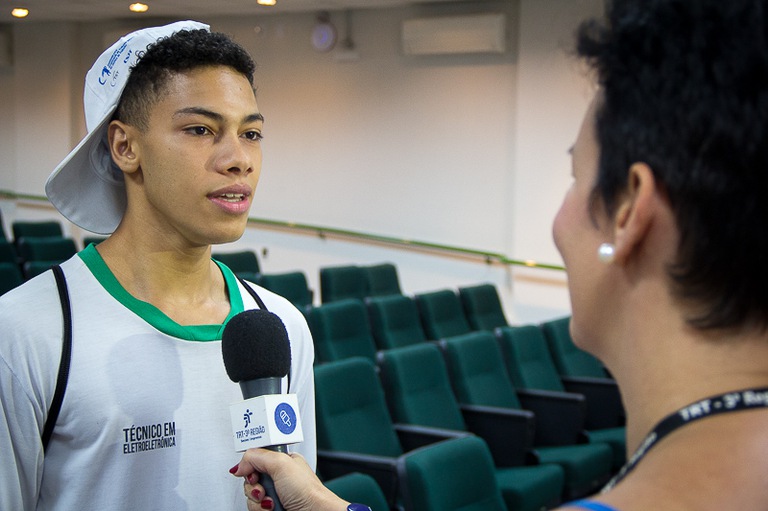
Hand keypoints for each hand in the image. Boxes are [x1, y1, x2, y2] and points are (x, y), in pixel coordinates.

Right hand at [231, 449, 348, 510]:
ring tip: (271, 501)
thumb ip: (257, 456)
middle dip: (253, 485)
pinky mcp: (270, 508)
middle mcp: (277, 477)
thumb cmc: (306, 490)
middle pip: (250, 478)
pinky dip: (260, 509)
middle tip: (263, 488)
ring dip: (257, 500)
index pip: (255, 458)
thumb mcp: (281, 463)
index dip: (250, 465)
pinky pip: (254, 508)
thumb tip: (239, 465)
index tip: (253, 472)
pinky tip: (272, 508)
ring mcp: (273, 494)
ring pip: (250, 495)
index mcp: (281, 461)